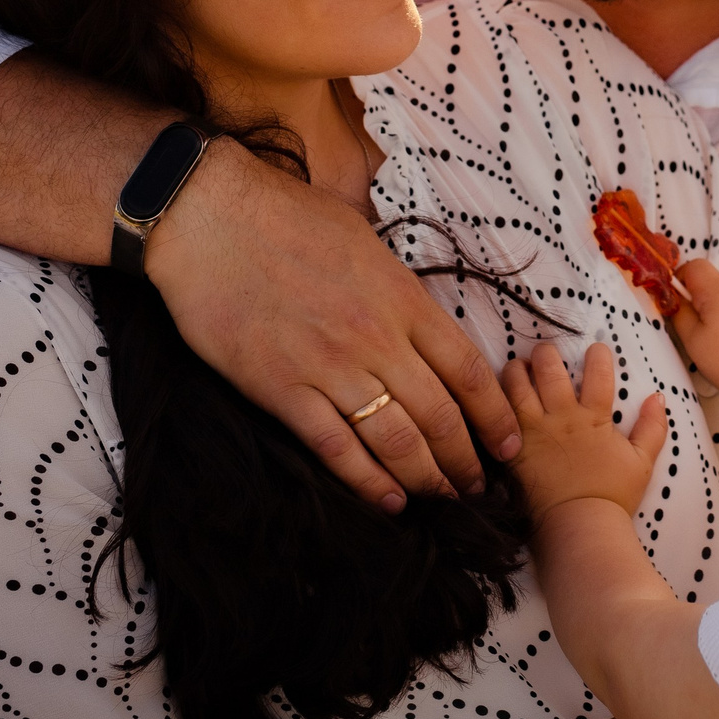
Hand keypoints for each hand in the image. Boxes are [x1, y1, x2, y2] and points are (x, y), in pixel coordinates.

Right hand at [144, 138, 520, 510]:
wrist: (210, 219)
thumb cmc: (285, 216)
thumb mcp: (363, 238)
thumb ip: (394, 284)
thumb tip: (417, 312)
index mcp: (401, 298)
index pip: (467, 370)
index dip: (495, 416)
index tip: (508, 444)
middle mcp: (376, 338)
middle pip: (440, 414)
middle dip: (466, 459)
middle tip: (478, 486)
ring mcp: (330, 367)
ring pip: (396, 440)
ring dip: (427, 477)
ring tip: (444, 499)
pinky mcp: (282, 391)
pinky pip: (336, 449)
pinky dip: (369, 483)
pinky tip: (390, 502)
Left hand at [503, 340, 666, 518]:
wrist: (579, 525)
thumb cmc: (612, 496)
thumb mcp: (643, 462)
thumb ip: (652, 427)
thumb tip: (658, 397)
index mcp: (593, 418)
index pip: (597, 373)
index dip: (598, 355)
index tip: (596, 349)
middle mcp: (562, 418)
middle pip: (549, 370)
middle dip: (546, 354)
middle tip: (546, 353)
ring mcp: (534, 432)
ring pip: (517, 385)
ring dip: (517, 369)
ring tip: (519, 366)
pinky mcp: (513, 448)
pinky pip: (500, 415)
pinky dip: (497, 400)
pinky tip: (498, 396)